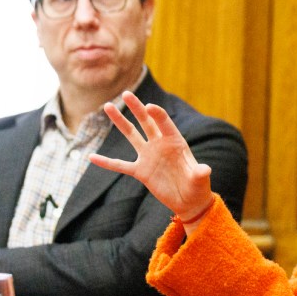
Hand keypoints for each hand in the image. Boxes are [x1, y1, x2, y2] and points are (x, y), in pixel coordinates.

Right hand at [89, 92, 213, 222]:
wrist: (189, 201)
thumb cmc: (198, 188)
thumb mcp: (200, 180)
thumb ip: (199, 173)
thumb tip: (204, 170)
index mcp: (175, 142)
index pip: (165, 123)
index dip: (157, 114)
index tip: (149, 106)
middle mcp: (160, 145)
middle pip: (146, 122)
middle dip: (136, 108)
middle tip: (126, 94)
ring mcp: (149, 157)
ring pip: (132, 135)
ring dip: (120, 121)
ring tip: (108, 106)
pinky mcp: (141, 171)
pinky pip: (120, 165)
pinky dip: (107, 162)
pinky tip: (92, 157)